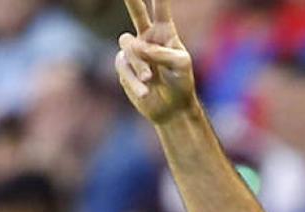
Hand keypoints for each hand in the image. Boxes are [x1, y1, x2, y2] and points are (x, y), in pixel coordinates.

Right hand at [116, 0, 195, 124]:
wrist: (171, 108)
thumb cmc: (181, 83)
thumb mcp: (180, 64)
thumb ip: (159, 51)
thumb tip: (132, 46)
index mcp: (165, 31)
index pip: (160, 6)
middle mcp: (147, 37)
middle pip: (136, 11)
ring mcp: (134, 52)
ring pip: (128, 46)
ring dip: (140, 64)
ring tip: (151, 78)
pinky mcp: (124, 67)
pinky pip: (123, 66)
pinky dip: (134, 79)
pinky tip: (145, 91)